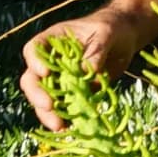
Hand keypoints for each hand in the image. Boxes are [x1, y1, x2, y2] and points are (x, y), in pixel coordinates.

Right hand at [18, 0, 157, 131]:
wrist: (125, 38)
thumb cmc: (112, 28)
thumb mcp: (105, 34)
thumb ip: (95, 52)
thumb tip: (87, 74)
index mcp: (53, 40)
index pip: (34, 49)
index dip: (35, 62)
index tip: (45, 73)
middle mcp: (51, 60)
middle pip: (32, 78)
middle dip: (37, 95)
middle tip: (49, 107)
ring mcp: (60, 78)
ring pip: (45, 98)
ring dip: (48, 113)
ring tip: (59, 126)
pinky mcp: (73, 93)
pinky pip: (63, 107)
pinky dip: (65, 118)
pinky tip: (70, 128)